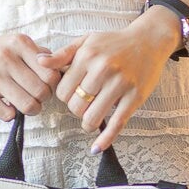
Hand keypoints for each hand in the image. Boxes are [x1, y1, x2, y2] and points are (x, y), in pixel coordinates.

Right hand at [0, 26, 65, 121]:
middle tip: (37, 96)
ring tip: (27, 103)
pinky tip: (9, 105)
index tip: (46, 85)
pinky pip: (8, 114)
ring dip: (31, 109)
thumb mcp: (19, 43)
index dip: (53, 85)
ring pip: (28, 105)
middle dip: (43, 98)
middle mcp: (5, 58)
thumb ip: (41, 54)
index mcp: (19, 44)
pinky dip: (12, 114)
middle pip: (41, 92)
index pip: (51, 74)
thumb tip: (63, 70)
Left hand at [43, 8, 179, 151]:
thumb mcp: (86, 41)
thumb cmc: (114, 42)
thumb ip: (62, 54)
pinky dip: (106, 139)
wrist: (149, 40)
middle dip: (76, 109)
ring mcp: (121, 83)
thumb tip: (39, 62)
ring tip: (90, 118)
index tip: (72, 94)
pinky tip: (97, 148)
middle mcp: (103, 69)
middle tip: (83, 104)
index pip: (63, 90)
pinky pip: (117, 123)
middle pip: (76, 106)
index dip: (64, 96)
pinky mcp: (135, 96)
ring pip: (93, 117)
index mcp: (87, 56)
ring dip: (88, 123)